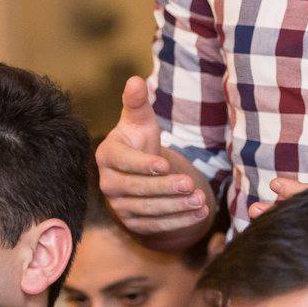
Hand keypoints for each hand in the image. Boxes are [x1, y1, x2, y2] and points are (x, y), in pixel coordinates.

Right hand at [96, 77, 210, 237]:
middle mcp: (108, 183)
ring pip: (149, 210)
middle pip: (137, 190)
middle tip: (190, 184)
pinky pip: (156, 226)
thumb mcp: (140, 120)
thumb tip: (135, 80)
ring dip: (176, 207)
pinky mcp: (133, 223)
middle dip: (165, 189)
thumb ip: (137, 102)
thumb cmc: (139, 140)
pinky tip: (200, 214)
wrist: (140, 169)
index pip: (124, 163)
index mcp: (107, 155)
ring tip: (200, 200)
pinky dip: (179, 222)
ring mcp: (119, 206)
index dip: (143, 165)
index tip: (165, 165)